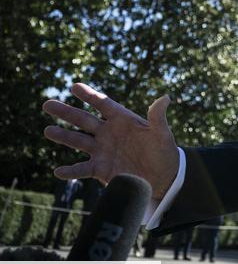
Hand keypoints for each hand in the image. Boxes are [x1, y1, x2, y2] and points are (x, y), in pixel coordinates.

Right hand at [42, 83, 179, 199]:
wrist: (163, 176)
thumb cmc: (164, 151)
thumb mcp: (162, 134)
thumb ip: (158, 117)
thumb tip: (165, 98)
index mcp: (123, 120)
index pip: (103, 104)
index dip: (89, 95)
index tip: (74, 86)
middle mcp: (108, 133)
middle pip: (83, 120)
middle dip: (66, 112)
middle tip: (47, 104)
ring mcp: (102, 150)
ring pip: (77, 141)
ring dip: (63, 136)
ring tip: (47, 130)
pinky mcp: (100, 169)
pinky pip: (81, 169)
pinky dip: (70, 171)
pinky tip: (58, 171)